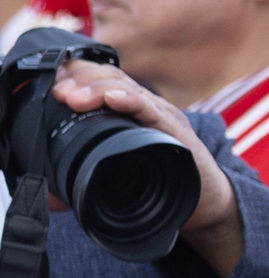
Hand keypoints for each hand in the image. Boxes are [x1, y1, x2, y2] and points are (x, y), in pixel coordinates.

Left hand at [47, 59, 241, 277]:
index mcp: (135, 111)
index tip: (51, 81)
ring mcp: (166, 118)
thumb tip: (51, 195)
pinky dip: (132, 102)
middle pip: (112, 78)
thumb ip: (90, 175)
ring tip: (72, 96)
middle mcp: (151, 108)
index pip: (103, 79)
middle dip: (81, 80)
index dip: (77, 75)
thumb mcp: (125, 172)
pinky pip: (154, 113)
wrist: (209, 202)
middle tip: (57, 90)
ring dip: (97, 89)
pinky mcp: (179, 135)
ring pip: (128, 89)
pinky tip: (114, 98)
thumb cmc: (167, 184)